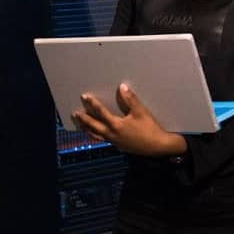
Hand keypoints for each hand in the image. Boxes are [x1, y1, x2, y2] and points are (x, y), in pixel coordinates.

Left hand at [71, 84, 187, 157]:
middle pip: (93, 126)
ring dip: (88, 129)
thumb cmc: (150, 128)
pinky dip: (96, 135)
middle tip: (75, 113)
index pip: (101, 112)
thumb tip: (122, 87)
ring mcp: (114, 141)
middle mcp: (112, 134)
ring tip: (81, 124)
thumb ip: (130, 99)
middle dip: (84, 119)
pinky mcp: (119, 146)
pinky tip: (96, 133)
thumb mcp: (141, 112)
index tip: (85, 97)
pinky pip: (103, 140)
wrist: (158, 147)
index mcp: (116, 125)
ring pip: (97, 135)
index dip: (92, 104)